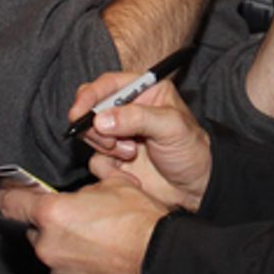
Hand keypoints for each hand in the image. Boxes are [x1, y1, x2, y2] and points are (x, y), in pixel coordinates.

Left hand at [0, 176, 166, 273]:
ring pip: (53, 253)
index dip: (8, 195)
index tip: (8, 195)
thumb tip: (82, 188)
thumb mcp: (115, 184)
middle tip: (79, 219)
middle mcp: (48, 245)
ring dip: (66, 246)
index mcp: (52, 213)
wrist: (159, 261)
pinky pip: (67, 273)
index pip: (10, 203)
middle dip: (51, 224)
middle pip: (35, 231)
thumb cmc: (139, 221)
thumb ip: (87, 185)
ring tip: (98, 241)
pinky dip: (78, 267)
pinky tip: (101, 260)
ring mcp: (58, 271)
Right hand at [67, 73, 212, 211]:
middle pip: (91, 109)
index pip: (108, 84)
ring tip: (130, 153)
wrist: (194, 188)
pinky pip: (95, 159)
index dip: (89, 96)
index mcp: (144, 92)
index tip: (79, 112)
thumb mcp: (170, 127)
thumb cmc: (191, 151)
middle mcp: (128, 111)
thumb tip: (101, 120)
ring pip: (89, 134)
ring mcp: (119, 135)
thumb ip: (137, 118)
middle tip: (112, 141)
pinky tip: (129, 171)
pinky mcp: (113, 159)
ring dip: (106, 146)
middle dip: (96, 126)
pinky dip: (108, 167)